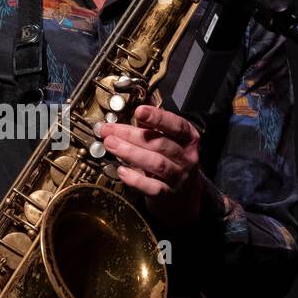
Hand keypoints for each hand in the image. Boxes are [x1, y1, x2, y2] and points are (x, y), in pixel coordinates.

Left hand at [98, 103, 203, 228]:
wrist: (184, 194)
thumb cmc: (173, 161)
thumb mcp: (170, 139)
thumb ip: (156, 122)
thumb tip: (142, 102)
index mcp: (188, 139)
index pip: (176, 125)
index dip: (158, 117)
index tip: (139, 111)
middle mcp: (186, 157)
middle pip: (159, 143)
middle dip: (131, 135)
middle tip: (109, 130)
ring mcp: (177, 176)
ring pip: (156, 163)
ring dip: (131, 153)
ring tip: (111, 145)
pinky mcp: (167, 194)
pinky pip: (152, 187)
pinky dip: (135, 179)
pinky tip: (121, 170)